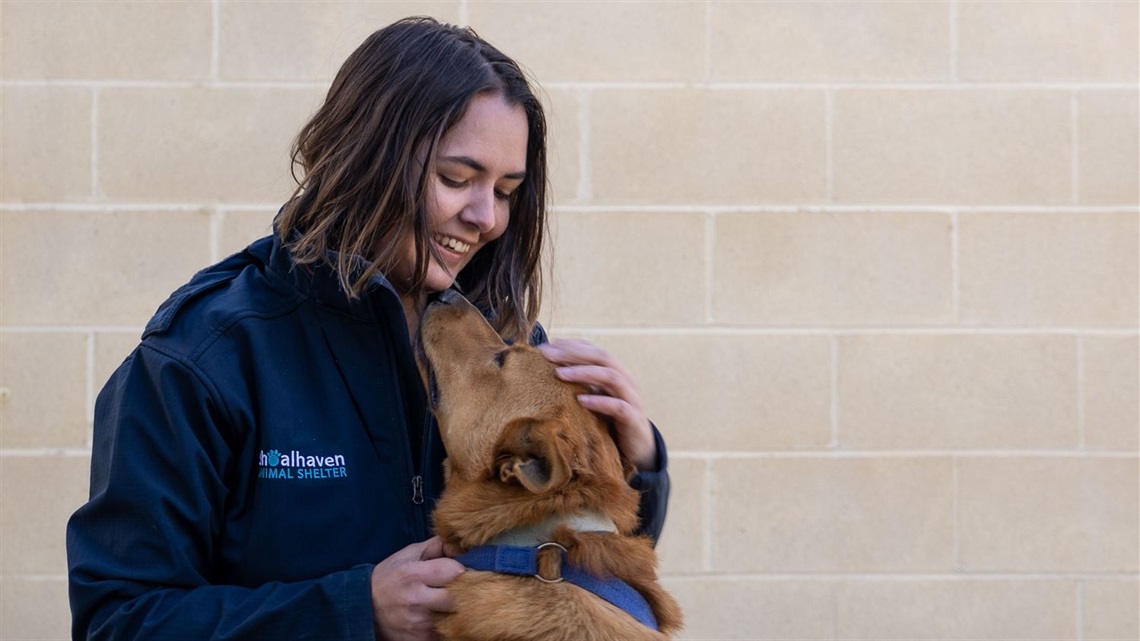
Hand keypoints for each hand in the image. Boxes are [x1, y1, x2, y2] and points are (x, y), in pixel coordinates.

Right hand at [371, 536, 463, 640]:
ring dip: (456, 608)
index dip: (462, 568)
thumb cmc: (389, 577)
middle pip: (459, 596)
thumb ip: (436, 546)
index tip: (459, 569)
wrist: (365, 608)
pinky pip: (446, 631)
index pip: (453, 571)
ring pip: (455, 615)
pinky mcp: (420, 639)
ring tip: (449, 600)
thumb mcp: (408, 554)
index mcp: (413, 575)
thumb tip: (460, 545)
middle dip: (465, 590)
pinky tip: (440, 615)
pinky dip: (448, 623)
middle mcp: (416, 600)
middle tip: (462, 586)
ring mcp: (419, 623)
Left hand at [538, 338, 656, 471]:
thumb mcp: (596, 398)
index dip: (572, 345)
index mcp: (617, 372)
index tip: (547, 346)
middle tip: (548, 355)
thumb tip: (551, 371)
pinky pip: (618, 406)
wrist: (638, 449)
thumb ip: (581, 384)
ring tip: (560, 374)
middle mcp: (626, 380)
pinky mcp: (633, 419)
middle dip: (574, 354)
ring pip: (612, 377)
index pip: (595, 350)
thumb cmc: (612, 421)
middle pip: (603, 357)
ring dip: (584, 372)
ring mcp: (632, 398)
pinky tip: (581, 400)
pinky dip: (599, 401)